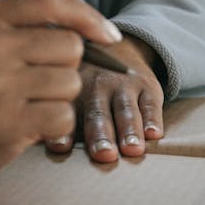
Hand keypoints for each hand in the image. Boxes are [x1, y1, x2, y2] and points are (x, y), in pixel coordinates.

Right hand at [0, 0, 122, 204]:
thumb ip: (21, 5)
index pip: (49, 2)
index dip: (87, 16)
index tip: (107, 34)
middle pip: (70, 45)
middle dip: (66, 66)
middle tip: (37, 81)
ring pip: (71, 83)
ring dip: (60, 98)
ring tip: (29, 103)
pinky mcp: (6, 123)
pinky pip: (63, 116)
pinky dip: (56, 125)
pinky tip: (30, 125)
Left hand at [45, 35, 164, 161]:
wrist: (116, 50)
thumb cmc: (85, 86)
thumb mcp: (70, 95)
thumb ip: (61, 120)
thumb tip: (49, 147)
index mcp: (71, 91)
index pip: (66, 113)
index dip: (62, 131)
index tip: (60, 148)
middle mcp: (96, 85)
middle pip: (97, 112)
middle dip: (100, 134)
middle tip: (103, 154)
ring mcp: (123, 85)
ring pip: (125, 109)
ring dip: (128, 129)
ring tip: (132, 149)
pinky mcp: (147, 86)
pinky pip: (150, 103)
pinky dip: (152, 119)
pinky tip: (154, 134)